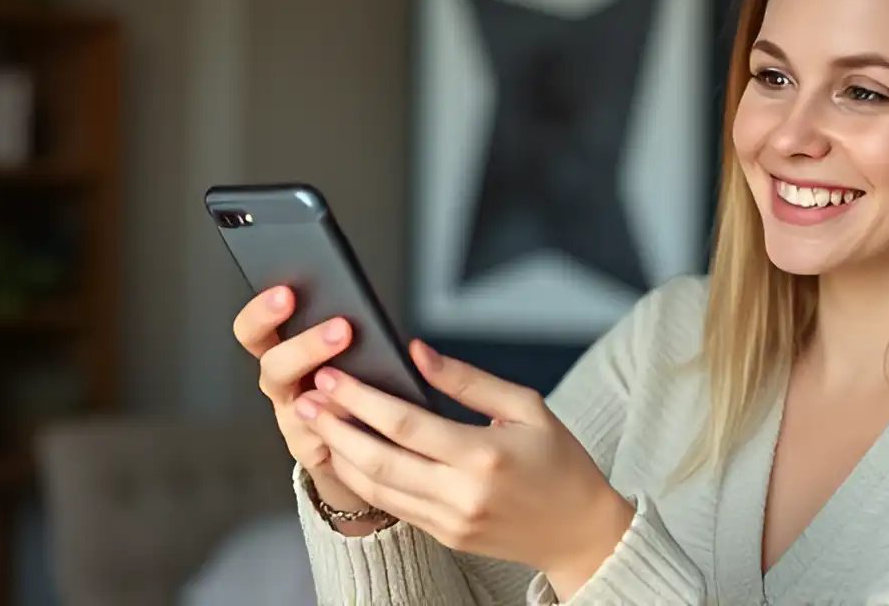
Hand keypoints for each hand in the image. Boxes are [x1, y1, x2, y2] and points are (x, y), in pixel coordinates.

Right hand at [233, 286, 373, 519]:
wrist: (346, 442)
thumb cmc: (341, 382)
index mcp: (279, 353)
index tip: (286, 293)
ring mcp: (293, 419)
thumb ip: (336, 328)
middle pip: (273, 366)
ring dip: (333, 391)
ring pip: (300, 404)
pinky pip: (324, 436)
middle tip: (341, 329)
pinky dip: (344, 422)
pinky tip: (363, 410)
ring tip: (359, 376)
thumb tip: (358, 304)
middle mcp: (280, 386)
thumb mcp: (335, 350)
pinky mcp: (310, 448)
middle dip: (306, 346)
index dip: (262, 312)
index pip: (253, 330)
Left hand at [298, 341, 634, 598]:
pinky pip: (392, 507)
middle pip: (379, 458)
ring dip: (340, 454)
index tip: (333, 376)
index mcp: (484, 455)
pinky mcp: (445, 537)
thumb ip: (467, 380)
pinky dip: (362, 480)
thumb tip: (417, 351)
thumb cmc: (560, 463)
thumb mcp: (525, 407)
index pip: (404, 424)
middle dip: (336, 425)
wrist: (580, 532)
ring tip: (316, 422)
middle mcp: (462, 493)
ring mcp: (450, 520)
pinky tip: (347, 455)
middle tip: (307, 397)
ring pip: (377, 488)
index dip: (361, 398)